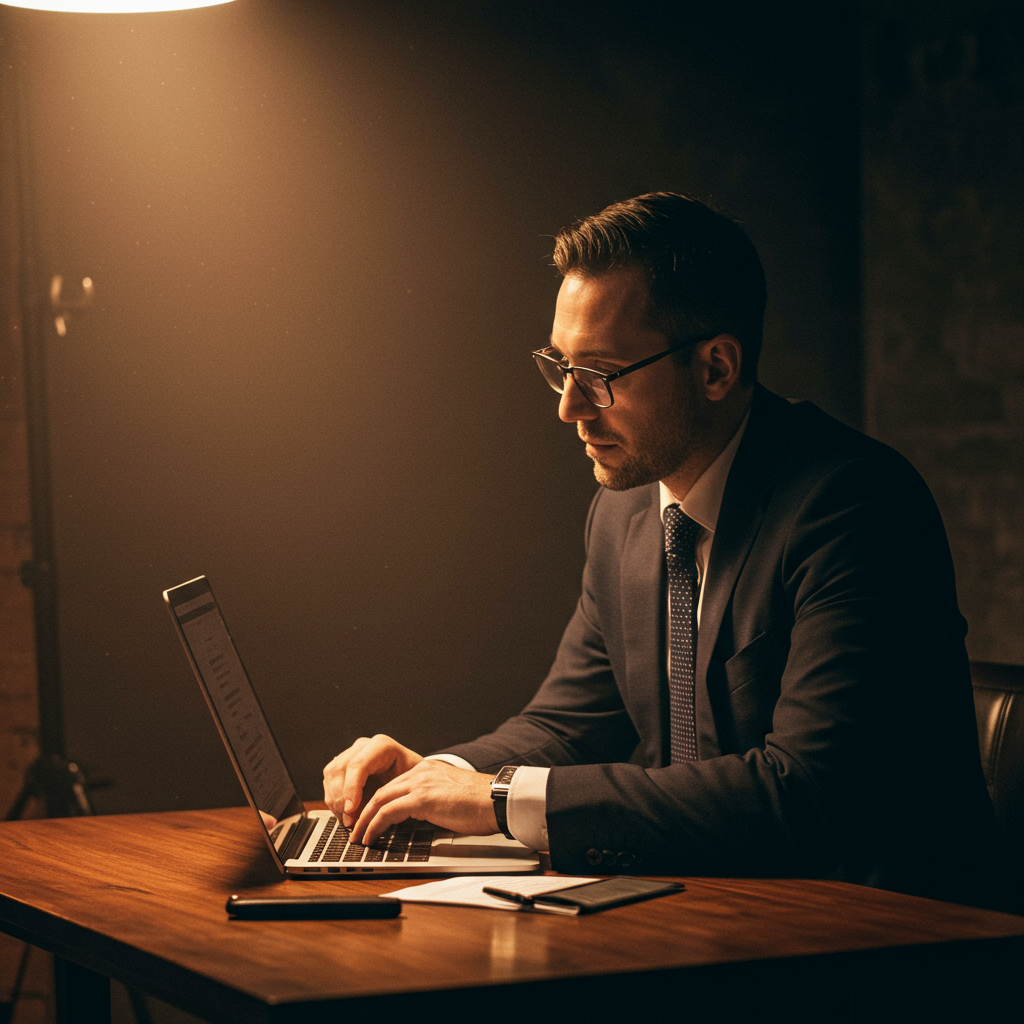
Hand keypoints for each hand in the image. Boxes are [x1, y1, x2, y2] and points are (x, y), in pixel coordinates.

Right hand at [322, 734, 423, 826]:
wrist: (412, 778)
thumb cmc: (412, 782)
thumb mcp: (408, 787)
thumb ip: (391, 797)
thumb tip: (373, 818)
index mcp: (382, 746)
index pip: (358, 765)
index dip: (351, 789)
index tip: (351, 811)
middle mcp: (363, 747)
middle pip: (340, 770)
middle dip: (342, 799)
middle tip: (350, 822)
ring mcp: (350, 754)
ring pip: (331, 777)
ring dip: (336, 803)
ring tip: (350, 821)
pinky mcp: (341, 766)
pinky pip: (329, 784)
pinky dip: (335, 803)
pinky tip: (347, 815)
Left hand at [351, 759, 497, 845]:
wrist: (497, 800)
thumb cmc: (482, 803)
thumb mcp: (452, 797)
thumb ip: (434, 801)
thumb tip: (423, 817)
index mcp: (428, 770)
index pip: (395, 785)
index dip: (379, 803)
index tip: (370, 818)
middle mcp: (421, 772)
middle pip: (382, 791)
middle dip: (365, 811)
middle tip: (356, 829)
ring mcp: (420, 784)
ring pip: (379, 800)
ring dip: (365, 820)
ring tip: (358, 837)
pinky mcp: (422, 799)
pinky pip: (387, 812)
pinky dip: (375, 826)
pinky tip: (371, 838)